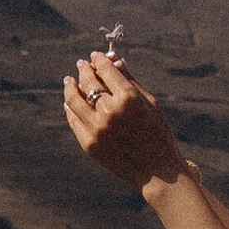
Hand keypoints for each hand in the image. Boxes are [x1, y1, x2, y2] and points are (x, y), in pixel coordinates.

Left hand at [62, 49, 182, 192]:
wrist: (158, 171)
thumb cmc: (158, 133)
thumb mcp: (150, 102)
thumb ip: (130, 80)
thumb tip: (114, 59)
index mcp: (128, 98)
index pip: (105, 69)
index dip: (99, 60)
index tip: (96, 56)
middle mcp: (110, 112)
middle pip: (88, 82)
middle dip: (84, 70)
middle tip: (82, 65)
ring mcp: (97, 129)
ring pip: (74, 100)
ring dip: (70, 86)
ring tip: (69, 81)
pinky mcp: (89, 144)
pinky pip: (74, 120)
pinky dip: (70, 108)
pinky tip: (70, 103)